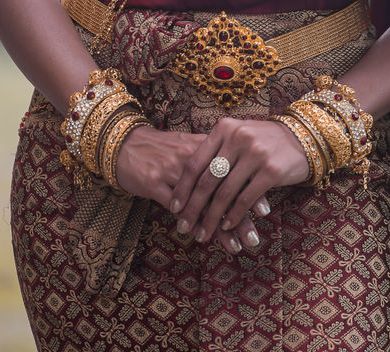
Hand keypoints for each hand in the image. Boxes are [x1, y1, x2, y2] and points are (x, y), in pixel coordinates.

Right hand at [113, 125, 269, 255]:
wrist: (125, 143)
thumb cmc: (161, 147)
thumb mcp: (189, 145)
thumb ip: (212, 157)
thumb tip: (240, 173)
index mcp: (203, 144)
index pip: (232, 170)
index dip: (248, 190)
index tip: (265, 211)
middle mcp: (191, 156)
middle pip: (221, 188)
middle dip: (240, 215)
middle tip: (254, 237)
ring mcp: (172, 169)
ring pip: (202, 201)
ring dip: (219, 227)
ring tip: (235, 247)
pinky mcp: (154, 182)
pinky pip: (177, 207)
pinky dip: (192, 223)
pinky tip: (202, 237)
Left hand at [168, 117, 309, 249]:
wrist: (302, 138)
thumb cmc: (264, 141)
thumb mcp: (238, 136)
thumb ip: (216, 151)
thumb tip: (188, 181)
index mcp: (224, 128)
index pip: (195, 162)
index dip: (182, 187)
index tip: (173, 207)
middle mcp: (237, 138)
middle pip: (207, 181)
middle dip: (193, 208)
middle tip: (183, 227)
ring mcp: (255, 154)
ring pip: (224, 193)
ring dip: (211, 218)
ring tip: (203, 233)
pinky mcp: (271, 171)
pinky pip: (245, 199)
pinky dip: (233, 216)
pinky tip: (227, 226)